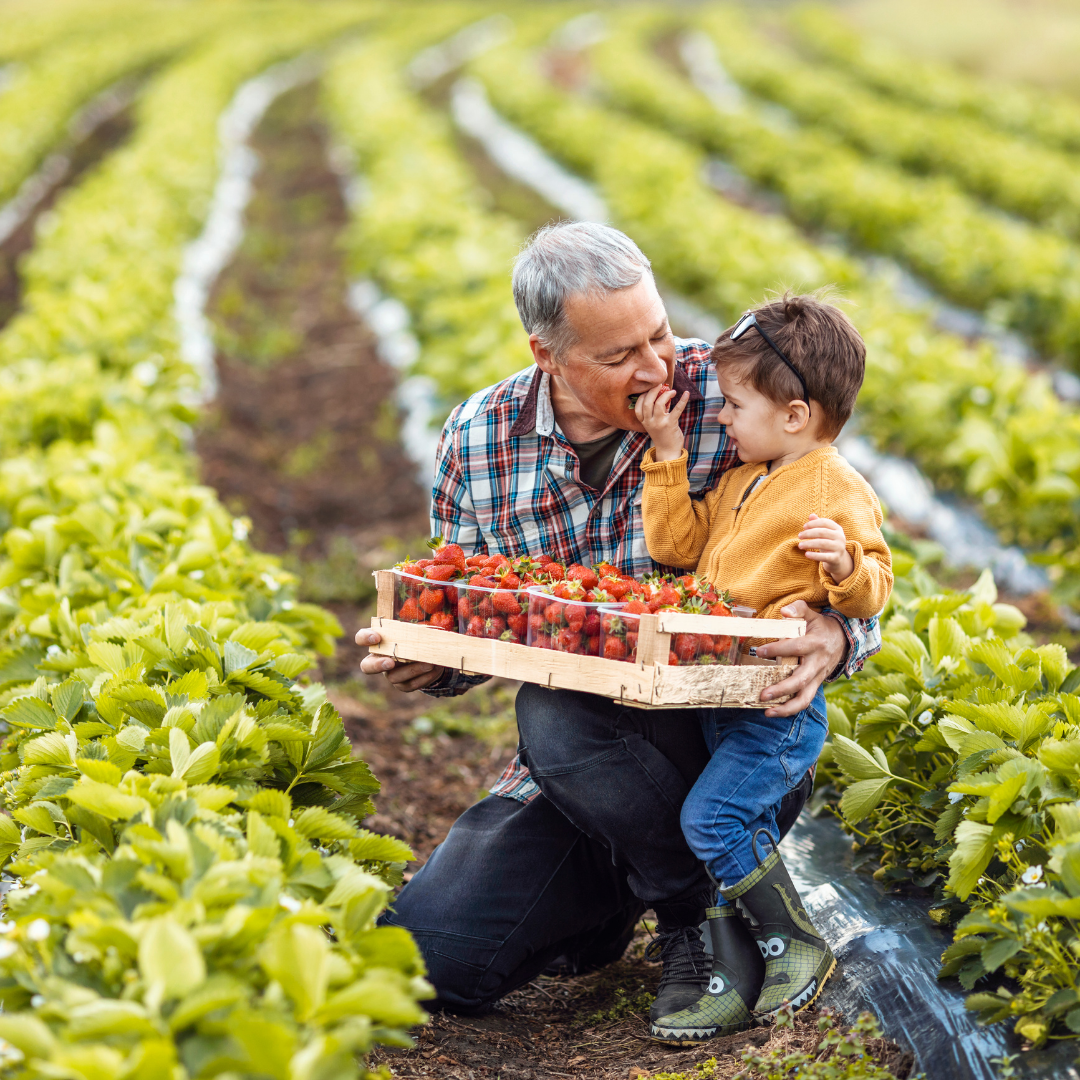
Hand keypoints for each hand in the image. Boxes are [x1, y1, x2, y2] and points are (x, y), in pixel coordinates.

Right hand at [355, 628, 446, 691]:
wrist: (429, 655)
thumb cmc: (417, 637)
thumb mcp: (415, 630)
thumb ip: (414, 628)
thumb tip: (427, 627)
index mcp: (378, 642)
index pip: (361, 638)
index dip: (365, 638)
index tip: (377, 637)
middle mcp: (378, 660)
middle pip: (367, 667)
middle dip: (377, 665)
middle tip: (390, 662)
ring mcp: (390, 674)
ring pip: (394, 677)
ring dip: (412, 670)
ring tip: (429, 663)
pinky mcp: (403, 685)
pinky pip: (410, 684)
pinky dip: (424, 677)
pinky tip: (435, 669)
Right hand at [635, 383, 688, 461]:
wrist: (668, 451)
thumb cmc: (662, 436)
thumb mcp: (653, 425)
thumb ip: (653, 413)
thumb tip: (660, 396)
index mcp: (644, 422)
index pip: (637, 406)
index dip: (642, 396)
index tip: (649, 390)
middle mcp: (650, 422)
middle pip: (647, 402)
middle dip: (653, 391)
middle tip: (660, 384)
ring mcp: (659, 423)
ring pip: (659, 403)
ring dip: (666, 394)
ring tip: (672, 391)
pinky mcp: (670, 424)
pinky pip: (676, 409)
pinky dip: (682, 400)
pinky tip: (686, 394)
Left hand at [754, 601, 842, 716]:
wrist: (843, 640)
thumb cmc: (821, 627)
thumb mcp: (811, 614)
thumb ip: (798, 609)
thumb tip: (784, 611)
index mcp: (816, 643)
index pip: (796, 647)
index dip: (778, 649)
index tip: (760, 651)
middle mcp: (817, 663)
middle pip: (801, 680)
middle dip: (782, 689)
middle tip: (763, 694)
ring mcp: (818, 677)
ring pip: (805, 697)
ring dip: (786, 708)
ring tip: (767, 712)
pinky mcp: (816, 685)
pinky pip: (804, 700)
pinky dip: (790, 709)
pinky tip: (773, 711)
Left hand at [798, 514, 853, 583]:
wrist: (837, 559)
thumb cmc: (828, 542)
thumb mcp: (824, 533)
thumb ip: (818, 524)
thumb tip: (811, 515)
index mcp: (838, 529)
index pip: (825, 522)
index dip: (813, 523)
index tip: (804, 527)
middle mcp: (840, 537)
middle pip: (822, 532)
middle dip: (809, 533)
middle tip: (799, 536)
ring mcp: (839, 548)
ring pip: (822, 543)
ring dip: (809, 544)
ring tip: (800, 545)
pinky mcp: (836, 558)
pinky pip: (824, 556)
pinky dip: (814, 555)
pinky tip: (806, 554)